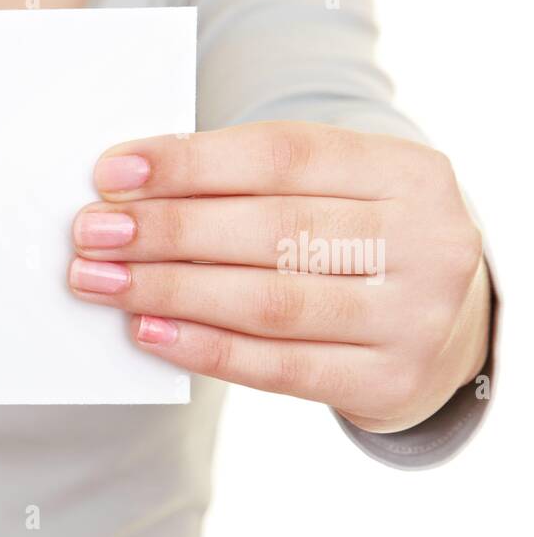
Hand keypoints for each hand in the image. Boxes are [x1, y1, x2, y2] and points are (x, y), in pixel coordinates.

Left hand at [69, 121, 489, 432]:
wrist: (444, 334)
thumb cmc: (359, 248)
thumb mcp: (336, 196)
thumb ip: (254, 187)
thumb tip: (132, 192)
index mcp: (409, 172)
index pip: (284, 155)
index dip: (190, 162)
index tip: (112, 173)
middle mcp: (425, 242)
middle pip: (272, 229)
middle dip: (167, 229)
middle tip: (91, 233)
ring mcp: (412, 318)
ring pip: (269, 301)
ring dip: (171, 289)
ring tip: (101, 282)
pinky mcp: (386, 380)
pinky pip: (277, 366)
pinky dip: (203, 347)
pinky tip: (147, 330)